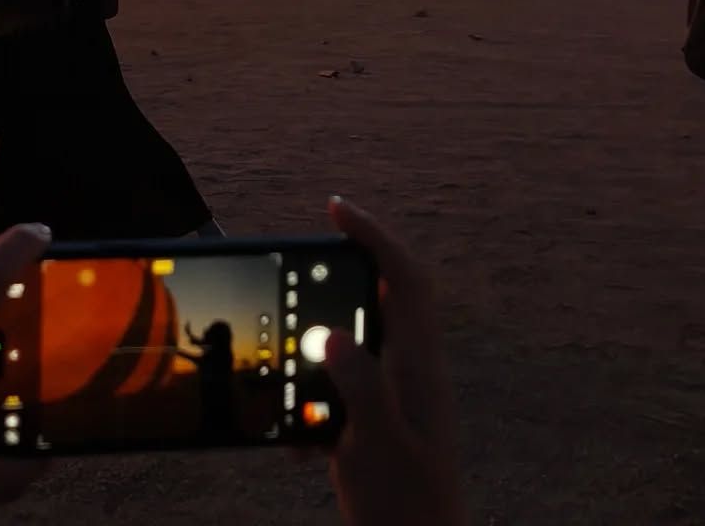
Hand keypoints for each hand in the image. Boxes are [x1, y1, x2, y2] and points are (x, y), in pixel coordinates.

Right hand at [323, 198, 464, 525]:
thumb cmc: (407, 510)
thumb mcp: (378, 446)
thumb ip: (361, 386)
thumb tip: (331, 334)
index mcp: (419, 366)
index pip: (405, 278)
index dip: (374, 235)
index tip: (335, 208)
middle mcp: (413, 371)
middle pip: (383, 295)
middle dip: (341, 274)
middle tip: (299, 265)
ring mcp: (399, 396)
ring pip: (360, 338)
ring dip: (320, 340)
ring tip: (286, 358)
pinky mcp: (381, 422)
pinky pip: (345, 384)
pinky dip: (313, 397)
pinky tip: (294, 438)